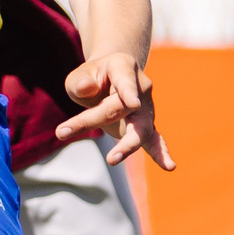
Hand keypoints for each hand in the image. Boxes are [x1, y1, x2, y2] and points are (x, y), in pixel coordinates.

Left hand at [57, 53, 173, 170]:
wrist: (111, 80)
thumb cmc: (91, 78)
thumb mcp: (80, 75)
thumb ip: (80, 81)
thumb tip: (86, 89)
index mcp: (124, 67)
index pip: (125, 80)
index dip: (129, 91)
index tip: (132, 102)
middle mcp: (141, 87)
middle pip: (123, 107)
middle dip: (95, 119)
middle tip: (63, 131)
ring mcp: (145, 109)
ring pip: (140, 128)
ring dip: (127, 145)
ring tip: (112, 158)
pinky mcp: (145, 127)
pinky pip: (154, 141)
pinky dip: (160, 153)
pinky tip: (169, 167)